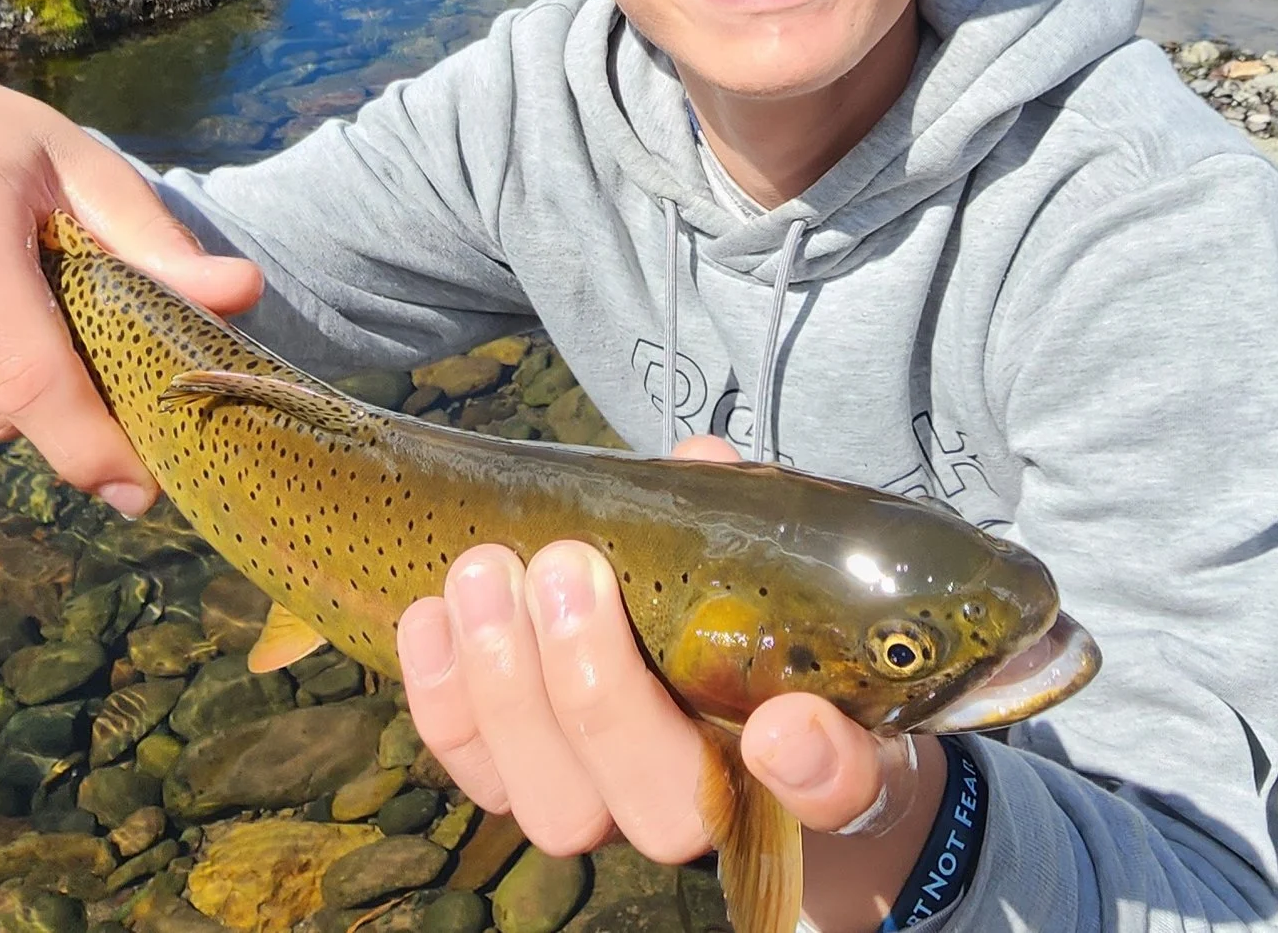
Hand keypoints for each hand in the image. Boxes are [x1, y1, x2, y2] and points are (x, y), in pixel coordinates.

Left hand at [395, 435, 949, 932]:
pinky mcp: (531, 799)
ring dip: (506, 689)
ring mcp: (614, 815)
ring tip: (484, 574)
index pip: (845, 794)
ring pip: (558, 808)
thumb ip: (742, 521)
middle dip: (598, 690)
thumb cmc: (744, 622)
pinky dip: (443, 702)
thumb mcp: (769, 567)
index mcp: (813, 754)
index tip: (784, 724)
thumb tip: (700, 462)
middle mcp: (712, 810)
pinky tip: (432, 615)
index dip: (820, 773)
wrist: (687, 690)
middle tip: (568, 568)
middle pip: (661, 808)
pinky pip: (478, 780)